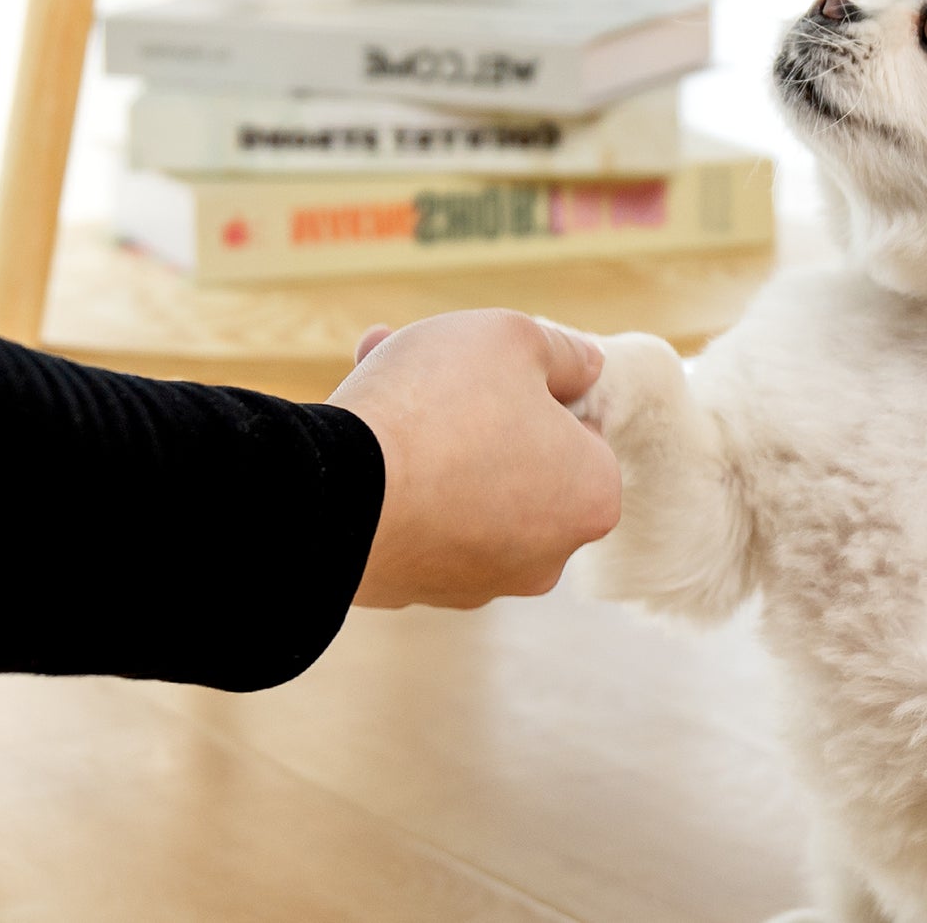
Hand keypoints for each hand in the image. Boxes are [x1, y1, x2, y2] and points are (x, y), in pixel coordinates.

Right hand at [331, 309, 621, 609]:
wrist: (334, 492)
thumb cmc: (441, 405)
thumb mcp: (514, 338)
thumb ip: (564, 352)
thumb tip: (586, 366)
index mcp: (592, 498)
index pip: (582, 430)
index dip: (539, 386)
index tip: (496, 365)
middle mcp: (546, 556)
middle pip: (518, 454)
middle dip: (476, 401)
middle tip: (429, 354)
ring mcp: (477, 580)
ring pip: (461, 480)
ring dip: (429, 427)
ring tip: (379, 363)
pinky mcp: (414, 589)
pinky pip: (416, 514)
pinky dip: (395, 472)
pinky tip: (357, 425)